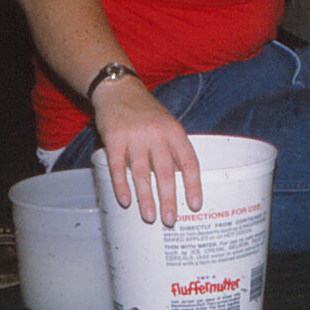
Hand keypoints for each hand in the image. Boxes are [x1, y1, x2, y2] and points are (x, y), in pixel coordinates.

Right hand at [90, 76, 202, 224]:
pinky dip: (121, 185)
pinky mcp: (113, 138)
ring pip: (141, 173)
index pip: (189, 161)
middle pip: (165, 171)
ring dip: (146, 197)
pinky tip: (125, 201)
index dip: (193, 184)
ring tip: (149, 217)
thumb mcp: (167, 125)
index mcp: (174, 131)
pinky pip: (117, 166)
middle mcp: (157, 134)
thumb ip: (173, 150)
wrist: (119, 89)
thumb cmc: (146, 112)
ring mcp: (134, 136)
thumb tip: (182, 182)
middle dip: (169, 198)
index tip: (195, 205)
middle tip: (170, 221)